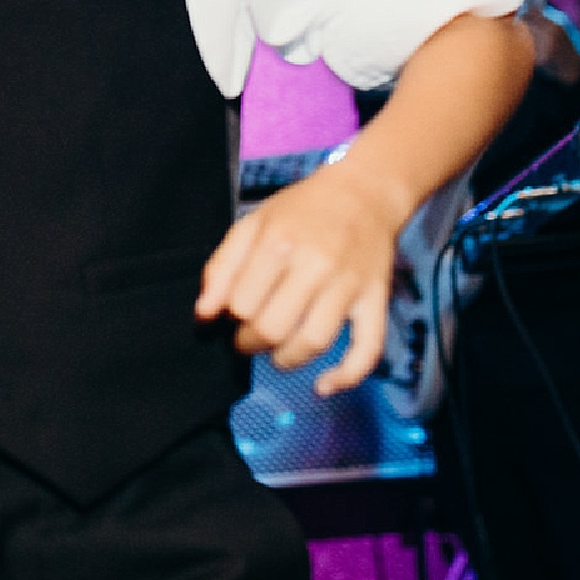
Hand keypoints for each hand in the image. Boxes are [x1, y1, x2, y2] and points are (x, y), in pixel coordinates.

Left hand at [196, 156, 405, 397]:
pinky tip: (323, 386)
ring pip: (313, 342)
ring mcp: (348, 285)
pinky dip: (346, 376)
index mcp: (279, 241)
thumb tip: (203, 315)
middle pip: (274, 327)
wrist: (364, 193)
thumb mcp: (254, 222)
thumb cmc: (302, 209)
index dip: (231, 320)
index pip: (242, 304)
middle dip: (252, 344)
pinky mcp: (376, 301)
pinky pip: (368, 349)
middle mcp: (315, 264)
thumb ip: (223, 266)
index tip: (233, 320)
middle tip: (249, 340)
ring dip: (286, 361)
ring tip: (276, 355)